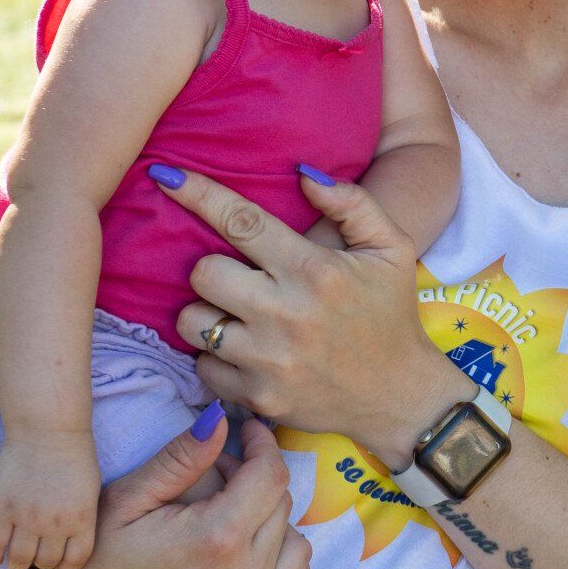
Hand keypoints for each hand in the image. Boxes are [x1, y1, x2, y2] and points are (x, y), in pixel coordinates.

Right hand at [0, 429, 99, 568]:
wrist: (48, 429)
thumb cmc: (74, 455)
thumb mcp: (90, 490)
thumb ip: (80, 518)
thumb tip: (69, 542)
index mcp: (82, 518)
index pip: (75, 561)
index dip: (66, 566)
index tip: (59, 561)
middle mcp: (56, 523)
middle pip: (45, 562)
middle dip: (42, 561)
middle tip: (37, 554)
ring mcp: (27, 518)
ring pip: (19, 560)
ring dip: (18, 562)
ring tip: (18, 554)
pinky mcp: (2, 509)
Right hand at [4, 412, 310, 568]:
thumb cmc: (95, 559)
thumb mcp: (129, 499)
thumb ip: (182, 457)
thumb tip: (222, 418)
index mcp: (215, 541)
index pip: (271, 476)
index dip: (261, 445)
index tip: (248, 434)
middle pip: (283, 509)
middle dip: (258, 484)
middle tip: (224, 479)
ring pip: (297, 551)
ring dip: (273, 529)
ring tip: (234, 522)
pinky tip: (253, 562)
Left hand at [158, 168, 472, 466]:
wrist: (401, 395)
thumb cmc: (391, 313)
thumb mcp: (392, 249)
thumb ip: (352, 204)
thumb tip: (302, 172)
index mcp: (315, 270)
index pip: (241, 222)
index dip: (199, 194)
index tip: (166, 176)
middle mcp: (286, 313)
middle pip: (203, 272)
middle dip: (213, 268)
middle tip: (237, 277)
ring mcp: (268, 360)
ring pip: (192, 321)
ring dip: (206, 312)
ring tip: (235, 314)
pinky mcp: (257, 396)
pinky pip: (202, 366)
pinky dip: (215, 357)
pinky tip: (244, 351)